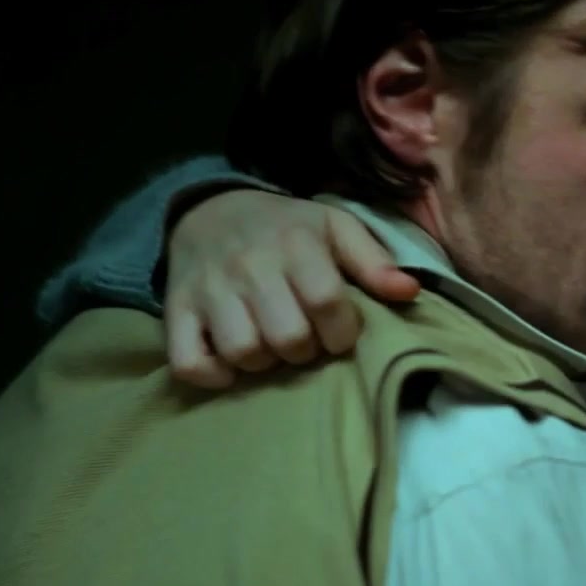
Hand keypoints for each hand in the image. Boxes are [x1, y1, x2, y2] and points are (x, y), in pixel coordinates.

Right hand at [164, 189, 419, 387]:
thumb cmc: (286, 228)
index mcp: (295, 244)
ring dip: (264, 363)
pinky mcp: (176, 310)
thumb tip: (409, 292)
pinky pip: (188, 362)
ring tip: (271, 347)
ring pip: (243, 352)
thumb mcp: (334, 227)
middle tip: (305, 339)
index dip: (342, 331)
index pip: (327, 302)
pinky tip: (231, 366)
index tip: (341, 332)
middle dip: (306, 350)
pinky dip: (212, 375)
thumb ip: (373, 260)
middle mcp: (250, 266)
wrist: (209, 210)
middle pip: (288, 336)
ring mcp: (209, 290)